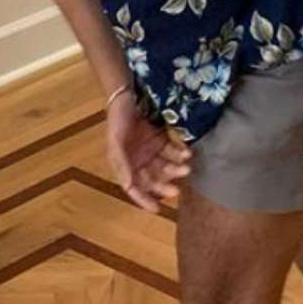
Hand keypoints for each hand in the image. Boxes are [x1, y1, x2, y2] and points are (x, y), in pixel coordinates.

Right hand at [104, 89, 191, 212]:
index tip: (156, 209)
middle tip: (177, 189)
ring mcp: (151, 150)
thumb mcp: (116, 142)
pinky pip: (173, 151)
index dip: (144, 200)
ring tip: (186, 167)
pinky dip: (181, 154)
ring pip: (166, 167)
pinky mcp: (161, 139)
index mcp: (125, 165)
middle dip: (165, 186)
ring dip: (176, 169)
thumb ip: (122, 164)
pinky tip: (187, 153)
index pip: (134, 188)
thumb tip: (128, 185)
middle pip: (153, 180)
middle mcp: (139, 160)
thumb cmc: (117, 118)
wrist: (127, 94)